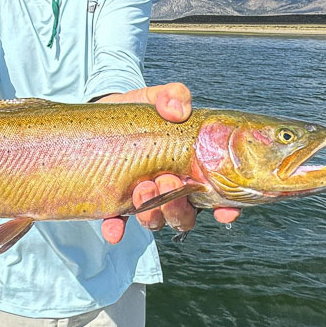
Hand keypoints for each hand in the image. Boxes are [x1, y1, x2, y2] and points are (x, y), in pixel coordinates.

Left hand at [96, 83, 239, 242]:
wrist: (100, 117)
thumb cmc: (138, 112)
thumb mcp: (155, 98)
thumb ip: (172, 96)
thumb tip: (178, 111)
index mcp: (189, 171)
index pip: (216, 198)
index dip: (226, 209)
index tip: (225, 211)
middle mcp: (170, 192)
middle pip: (184, 215)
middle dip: (178, 206)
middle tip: (167, 181)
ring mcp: (143, 200)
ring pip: (156, 222)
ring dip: (152, 214)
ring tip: (142, 189)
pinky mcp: (114, 203)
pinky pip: (118, 225)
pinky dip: (117, 230)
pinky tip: (114, 230)